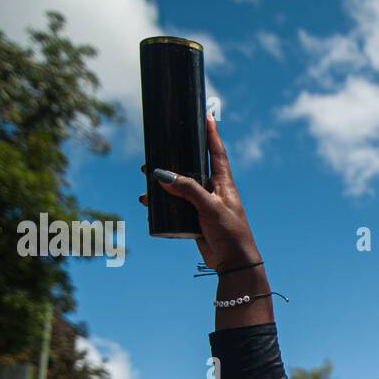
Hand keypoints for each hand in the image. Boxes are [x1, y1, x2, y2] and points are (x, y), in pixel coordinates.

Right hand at [142, 116, 260, 270]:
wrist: (233, 263)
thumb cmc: (230, 232)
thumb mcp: (210, 207)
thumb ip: (188, 190)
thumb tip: (161, 174)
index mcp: (224, 183)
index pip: (217, 152)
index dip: (212, 133)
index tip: (207, 115)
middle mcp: (213, 191)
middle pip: (191, 167)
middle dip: (174, 157)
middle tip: (156, 148)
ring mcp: (203, 205)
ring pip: (179, 187)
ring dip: (162, 181)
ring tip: (145, 174)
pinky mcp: (194, 220)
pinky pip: (174, 206)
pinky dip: (160, 203)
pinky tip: (148, 201)